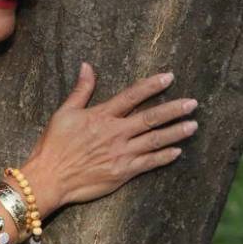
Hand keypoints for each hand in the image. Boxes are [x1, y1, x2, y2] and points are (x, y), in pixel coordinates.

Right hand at [23, 63, 198, 212]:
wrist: (49, 178)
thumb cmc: (54, 145)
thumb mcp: (65, 112)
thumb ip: (81, 90)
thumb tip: (87, 66)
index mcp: (102, 115)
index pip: (132, 96)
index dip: (152, 85)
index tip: (170, 77)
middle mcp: (115, 133)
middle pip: (151, 118)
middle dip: (174, 109)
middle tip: (193, 103)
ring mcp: (121, 153)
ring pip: (155, 140)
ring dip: (176, 132)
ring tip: (193, 125)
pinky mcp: (122, 172)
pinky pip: (148, 163)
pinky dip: (164, 157)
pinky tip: (177, 152)